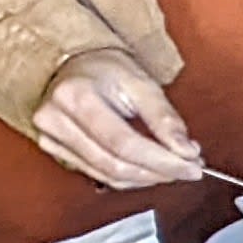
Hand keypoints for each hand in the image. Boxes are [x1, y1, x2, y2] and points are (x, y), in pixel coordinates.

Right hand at [32, 47, 199, 188]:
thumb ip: (165, 119)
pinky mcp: (52, 149)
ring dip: (146, 177)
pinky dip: (129, 177)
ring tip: (173, 168)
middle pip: (114, 163)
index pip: (124, 143)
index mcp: (76, 96)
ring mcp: (49, 136)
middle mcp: (55, 119)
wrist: (76, 64)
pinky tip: (149, 169)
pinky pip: (97, 173)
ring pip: (106, 174)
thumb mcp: (142, 84)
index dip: (162, 161)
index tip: (193, 167)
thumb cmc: (108, 70)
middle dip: (158, 172)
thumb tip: (187, 152)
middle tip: (188, 169)